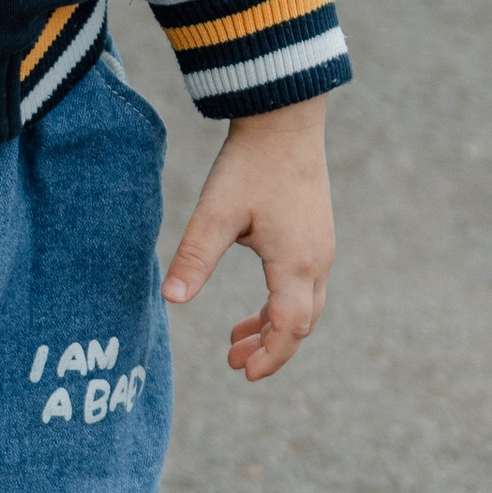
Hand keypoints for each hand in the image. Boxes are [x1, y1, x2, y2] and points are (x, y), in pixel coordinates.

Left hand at [162, 100, 335, 382]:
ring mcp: (320, 246)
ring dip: (274, 326)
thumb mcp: (216, 214)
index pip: (288, 328)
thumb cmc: (251, 164)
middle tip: (232, 361)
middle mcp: (317, 260)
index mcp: (296, 263)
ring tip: (235, 338)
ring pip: (305, 305)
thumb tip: (171, 299)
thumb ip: (195, 258)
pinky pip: (304, 285)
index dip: (268, 356)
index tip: (242, 374)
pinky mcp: (315, 233)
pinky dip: (281, 304)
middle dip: (270, 348)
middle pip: (301, 323)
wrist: (285, 118)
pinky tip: (256, 302)